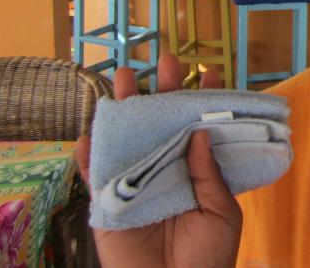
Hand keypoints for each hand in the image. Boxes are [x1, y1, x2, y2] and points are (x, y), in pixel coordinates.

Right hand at [75, 56, 242, 267]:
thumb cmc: (207, 259)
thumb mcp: (220, 212)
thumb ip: (209, 174)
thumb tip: (201, 133)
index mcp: (196, 174)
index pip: (199, 130)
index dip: (202, 102)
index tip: (207, 73)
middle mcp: (166, 173)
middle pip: (161, 126)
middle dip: (162, 92)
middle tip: (166, 60)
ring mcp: (136, 187)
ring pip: (127, 141)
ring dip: (122, 111)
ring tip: (122, 78)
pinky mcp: (108, 208)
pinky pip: (94, 179)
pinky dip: (89, 157)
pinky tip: (90, 133)